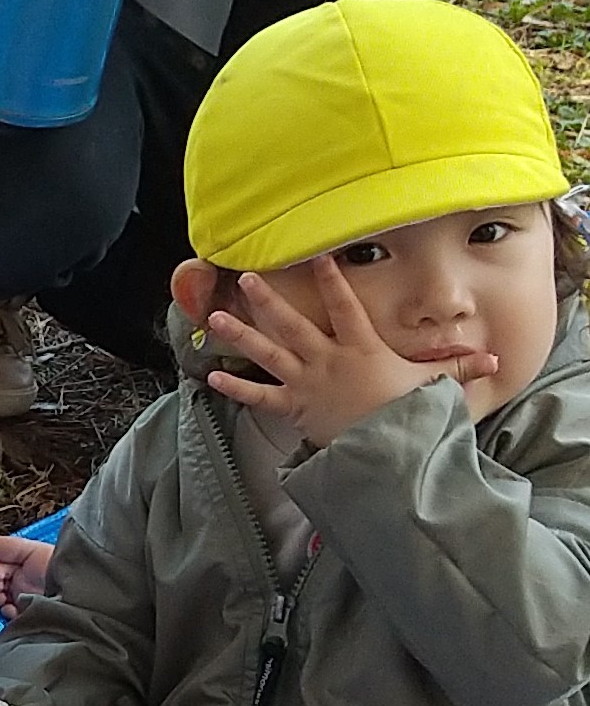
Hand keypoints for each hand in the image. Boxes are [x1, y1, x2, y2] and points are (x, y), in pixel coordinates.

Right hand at [0, 534, 52, 614]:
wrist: (74, 594)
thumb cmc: (59, 568)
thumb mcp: (34, 550)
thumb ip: (11, 547)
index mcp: (23, 567)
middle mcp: (22, 583)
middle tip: (0, 586)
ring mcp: (24, 601)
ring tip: (4, 597)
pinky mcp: (26, 616)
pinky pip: (8, 617)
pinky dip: (6, 612)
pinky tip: (13, 609)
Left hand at [198, 257, 497, 447]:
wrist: (385, 451)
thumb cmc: (408, 415)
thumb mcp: (435, 387)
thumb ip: (459, 369)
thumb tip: (495, 360)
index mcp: (361, 348)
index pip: (345, 305)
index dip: (331, 278)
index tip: (317, 254)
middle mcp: (327, 360)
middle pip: (292, 323)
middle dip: (268, 300)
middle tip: (247, 278)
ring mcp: (305, 383)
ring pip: (267, 353)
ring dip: (241, 335)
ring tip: (214, 317)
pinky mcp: (293, 408)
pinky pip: (259, 397)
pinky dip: (236, 388)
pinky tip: (212, 377)